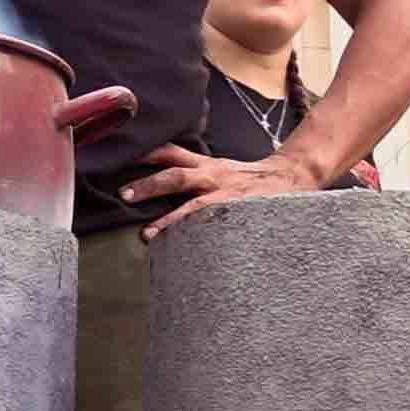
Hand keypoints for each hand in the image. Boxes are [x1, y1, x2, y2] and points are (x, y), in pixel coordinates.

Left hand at [118, 143, 319, 242]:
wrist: (291, 177)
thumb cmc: (245, 178)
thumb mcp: (217, 167)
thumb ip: (190, 171)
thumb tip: (152, 180)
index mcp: (205, 164)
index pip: (170, 152)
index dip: (144, 153)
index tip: (118, 156)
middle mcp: (213, 177)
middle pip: (177, 176)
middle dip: (150, 185)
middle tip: (123, 194)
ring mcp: (227, 197)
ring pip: (194, 207)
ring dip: (169, 221)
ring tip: (146, 236)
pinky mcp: (240, 217)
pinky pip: (217, 229)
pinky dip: (199, 242)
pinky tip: (185, 258)